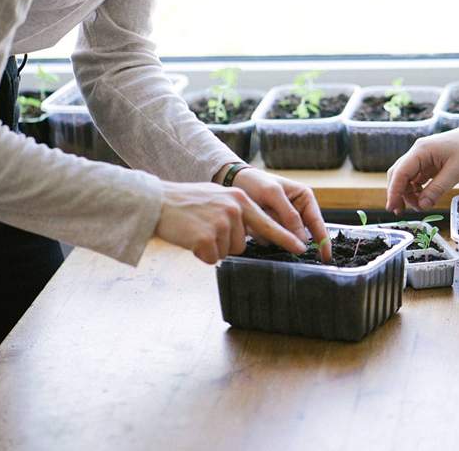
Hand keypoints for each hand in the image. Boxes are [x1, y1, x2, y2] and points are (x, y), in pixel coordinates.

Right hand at [155, 181, 306, 264]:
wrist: (157, 202)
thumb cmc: (185, 204)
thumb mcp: (217, 199)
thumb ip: (236, 213)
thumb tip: (246, 234)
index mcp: (240, 199)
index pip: (268, 223)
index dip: (285, 238)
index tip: (301, 248)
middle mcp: (235, 209)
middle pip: (241, 245)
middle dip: (224, 244)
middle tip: (204, 229)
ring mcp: (222, 222)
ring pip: (226, 253)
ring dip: (211, 248)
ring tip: (196, 231)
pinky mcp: (207, 237)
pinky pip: (212, 259)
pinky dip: (200, 255)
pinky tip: (190, 240)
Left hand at [230, 168, 331, 262]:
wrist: (234, 180)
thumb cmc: (255, 181)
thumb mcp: (273, 194)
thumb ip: (289, 215)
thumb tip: (303, 240)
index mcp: (305, 198)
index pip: (318, 223)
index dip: (323, 242)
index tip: (326, 258)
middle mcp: (298, 211)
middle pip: (299, 235)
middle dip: (284, 232)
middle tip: (269, 217)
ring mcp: (285, 222)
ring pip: (284, 238)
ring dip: (270, 232)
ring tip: (258, 213)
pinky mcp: (272, 229)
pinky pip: (271, 239)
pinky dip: (260, 233)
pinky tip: (252, 221)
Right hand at [386, 121, 458, 212]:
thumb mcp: (455, 172)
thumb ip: (437, 189)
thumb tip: (421, 206)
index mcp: (421, 151)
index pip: (400, 173)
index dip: (394, 192)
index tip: (392, 208)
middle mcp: (418, 152)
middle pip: (399, 175)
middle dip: (398, 193)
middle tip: (400, 212)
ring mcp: (424, 157)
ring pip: (407, 177)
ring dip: (409, 193)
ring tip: (419, 206)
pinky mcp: (431, 162)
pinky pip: (418, 177)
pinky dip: (418, 189)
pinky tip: (424, 198)